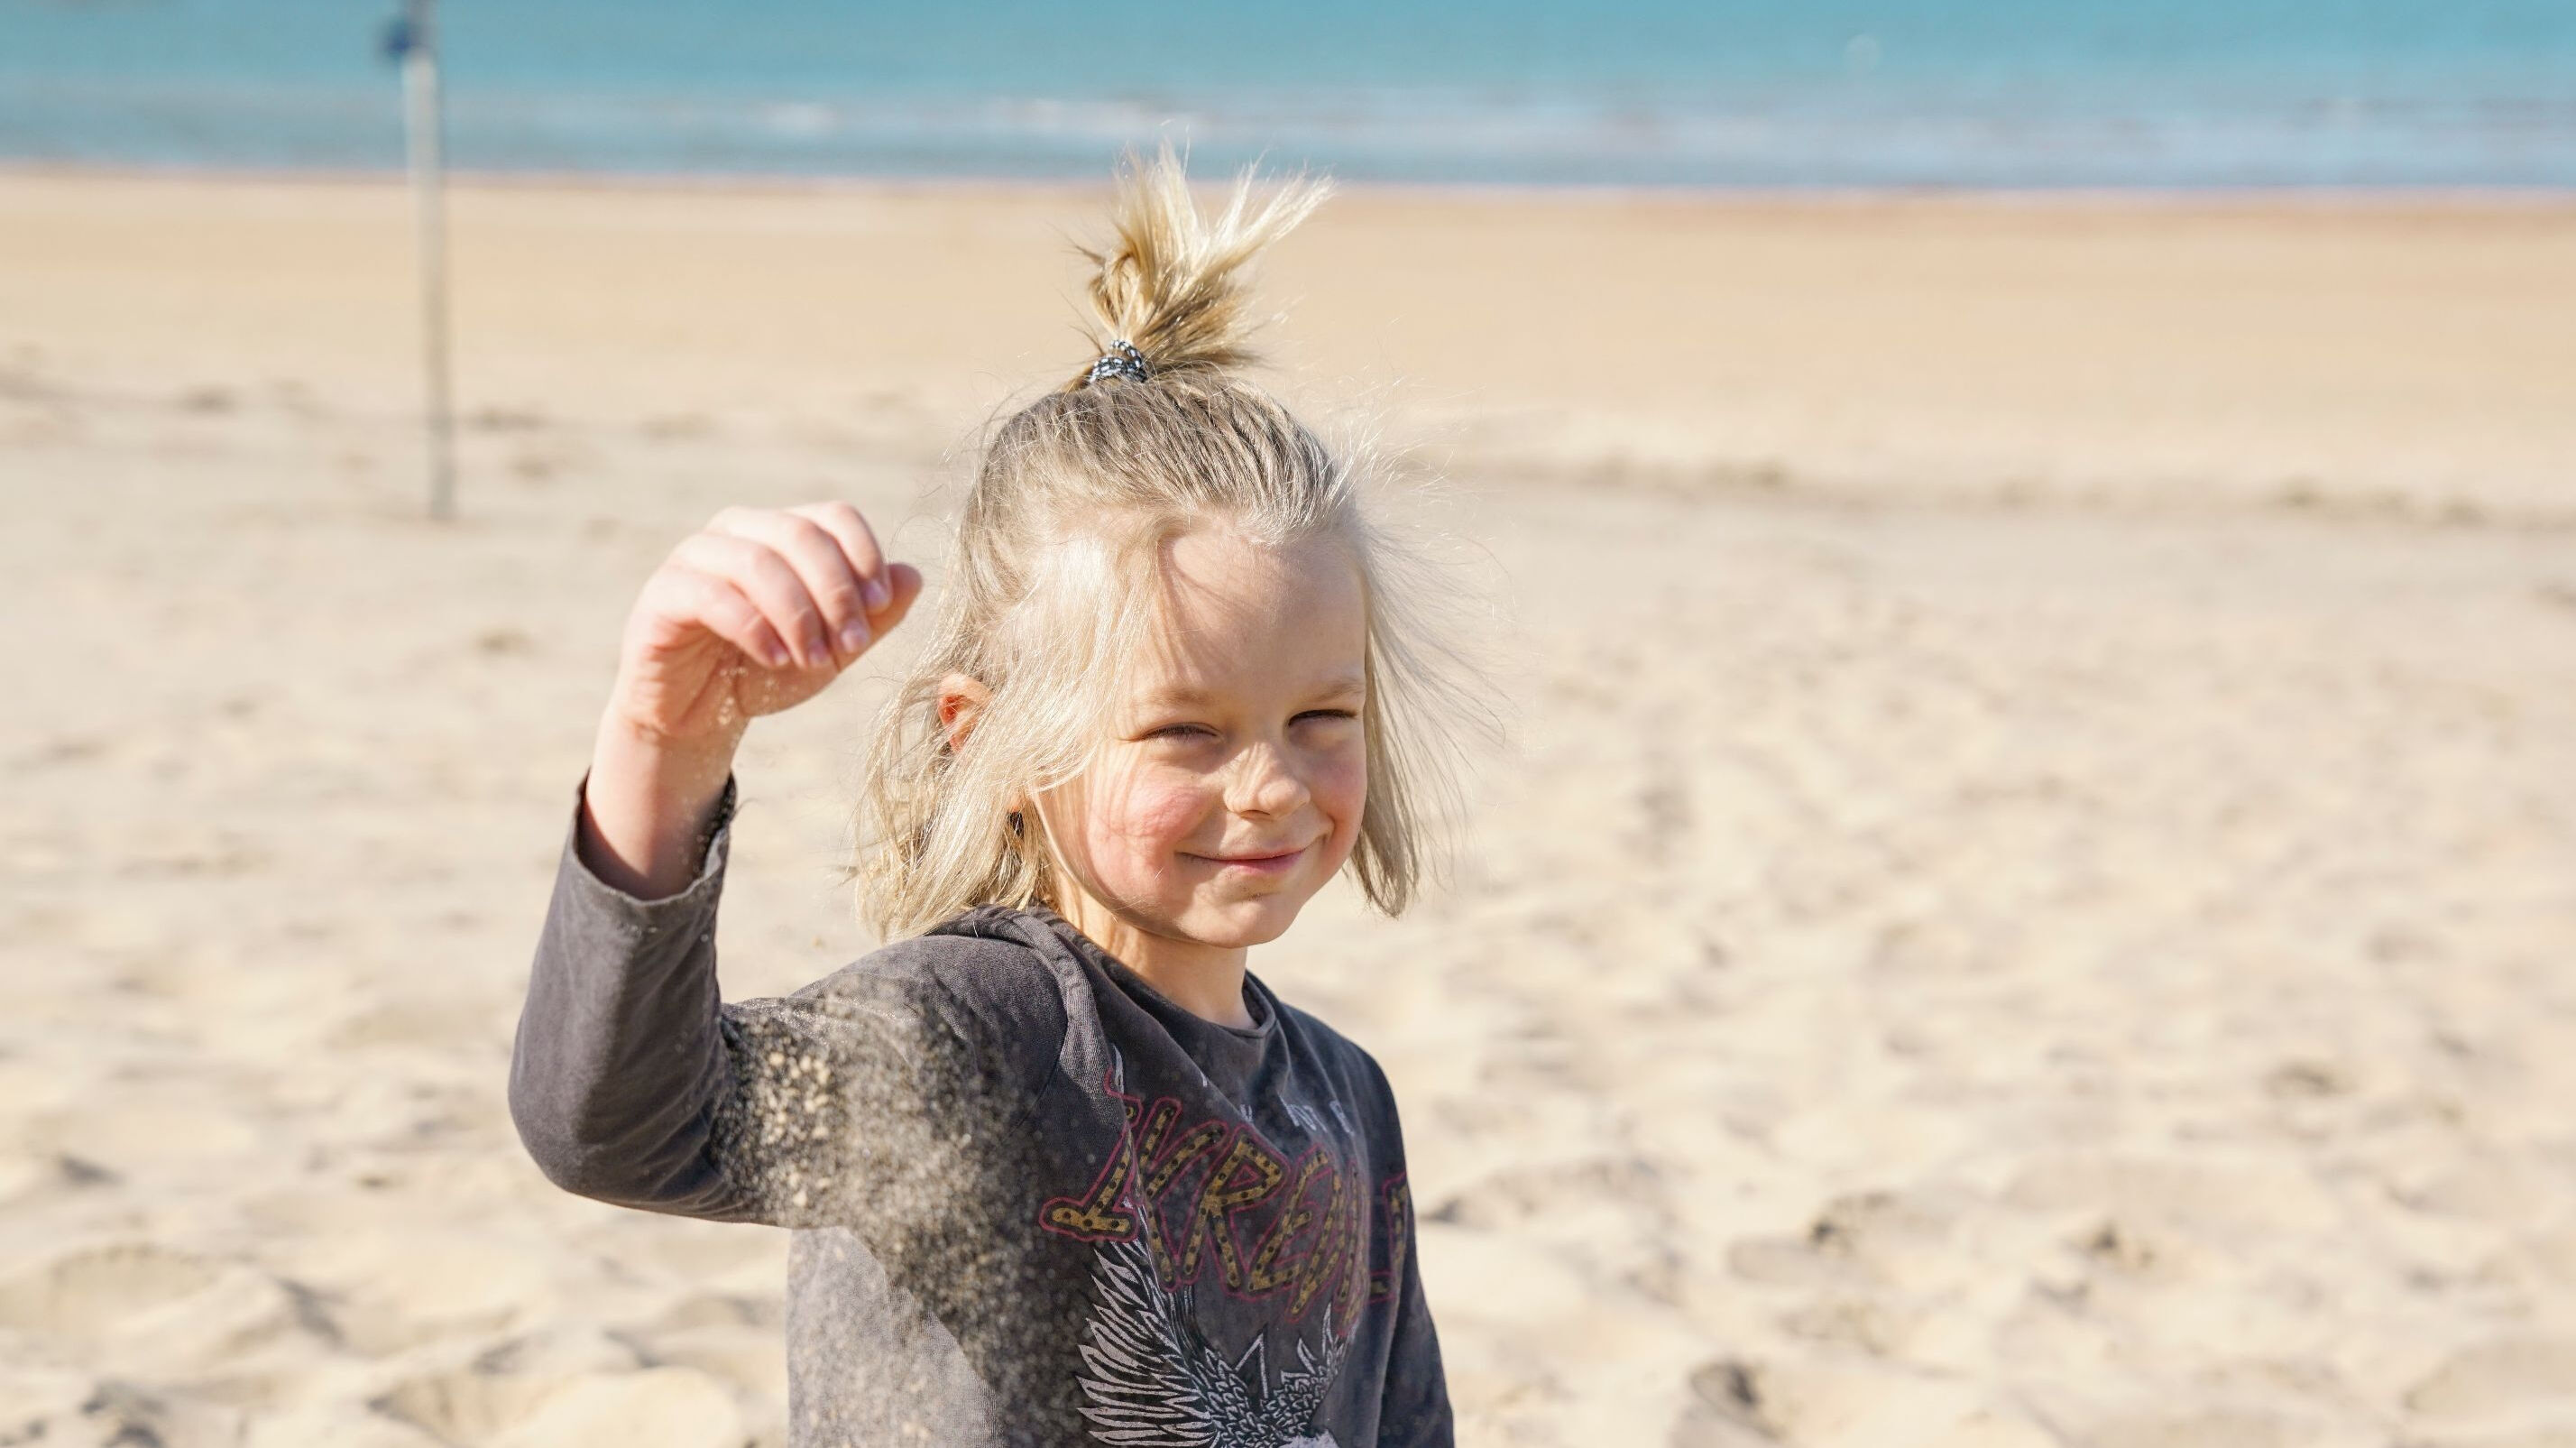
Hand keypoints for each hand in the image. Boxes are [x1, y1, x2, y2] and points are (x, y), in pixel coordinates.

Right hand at [608, 503, 922, 746]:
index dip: (864, 557)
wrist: (700, 714)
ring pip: (757, 561)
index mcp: (783, 532)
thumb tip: (913, 576)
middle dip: (835, 592)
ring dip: (798, 614)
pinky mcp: (664, 593)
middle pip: (799, 533)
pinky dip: (755, 628)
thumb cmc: (769, 669)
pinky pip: (712, 595)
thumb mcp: (834, 647)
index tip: (880, 609)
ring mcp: (696, 557)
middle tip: (851, 645)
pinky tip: (778, 660)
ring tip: (816, 660)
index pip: (833, 515)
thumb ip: (874, 616)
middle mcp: (738, 531)